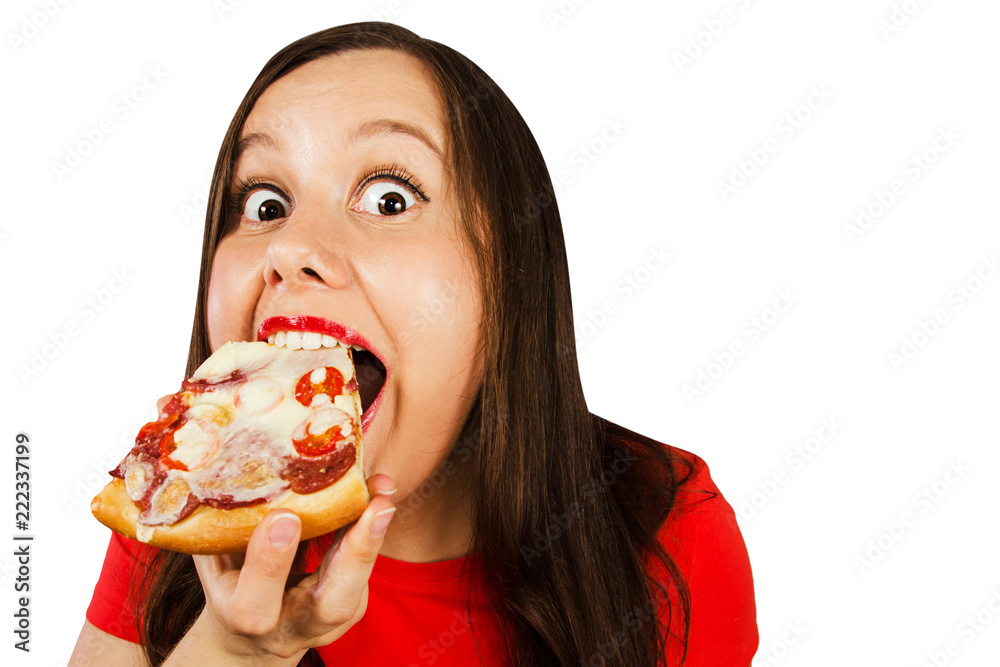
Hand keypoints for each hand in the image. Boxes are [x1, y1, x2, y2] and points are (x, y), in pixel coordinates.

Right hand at [187, 474, 396, 661]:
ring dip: (374, 531)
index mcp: (244, 616)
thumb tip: (223, 467)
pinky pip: (363, 563)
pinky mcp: (351, 601)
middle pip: (333, 604)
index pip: (255, 607)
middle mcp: (292, 625)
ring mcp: (328, 618)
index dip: (269, 563)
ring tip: (382, 487)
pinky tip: (377, 489)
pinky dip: (370, 524)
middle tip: (376, 506)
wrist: (256, 633)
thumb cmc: (230, 582)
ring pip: (358, 582)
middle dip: (356, 553)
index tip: (283, 518)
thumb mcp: (215, 561)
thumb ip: (221, 530)